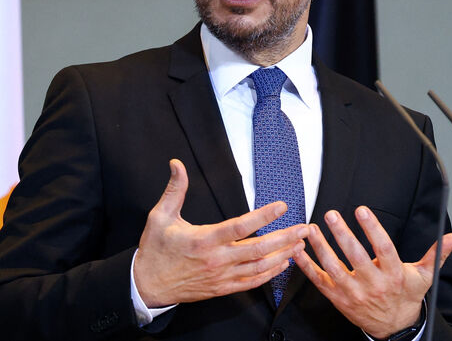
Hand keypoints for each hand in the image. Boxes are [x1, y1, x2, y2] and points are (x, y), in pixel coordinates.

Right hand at [133, 159, 309, 306]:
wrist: (147, 285)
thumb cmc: (155, 249)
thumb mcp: (160, 216)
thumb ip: (174, 190)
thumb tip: (177, 164)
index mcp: (204, 240)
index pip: (240, 226)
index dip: (263, 216)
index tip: (282, 206)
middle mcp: (217, 259)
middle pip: (258, 249)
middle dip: (285, 238)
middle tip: (304, 228)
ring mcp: (221, 276)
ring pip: (259, 267)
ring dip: (283, 255)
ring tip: (300, 244)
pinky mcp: (222, 288)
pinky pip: (252, 282)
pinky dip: (270, 274)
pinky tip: (283, 264)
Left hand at [293, 206, 451, 338]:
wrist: (393, 326)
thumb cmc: (407, 295)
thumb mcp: (425, 275)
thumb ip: (438, 253)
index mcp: (394, 275)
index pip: (383, 248)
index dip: (373, 229)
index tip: (363, 210)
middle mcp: (373, 284)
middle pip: (356, 257)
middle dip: (343, 235)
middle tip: (331, 215)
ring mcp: (353, 293)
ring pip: (334, 268)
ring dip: (320, 247)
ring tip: (311, 228)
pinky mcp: (337, 298)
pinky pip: (319, 281)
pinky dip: (307, 266)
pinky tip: (298, 250)